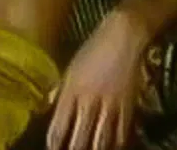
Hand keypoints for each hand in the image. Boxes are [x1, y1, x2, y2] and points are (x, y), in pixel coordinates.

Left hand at [47, 7, 151, 149]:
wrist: (123, 37)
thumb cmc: (92, 50)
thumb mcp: (69, 70)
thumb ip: (59, 92)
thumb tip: (47, 108)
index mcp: (71, 92)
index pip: (59, 128)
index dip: (54, 144)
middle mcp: (90, 103)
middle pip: (81, 139)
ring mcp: (111, 107)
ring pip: (102, 141)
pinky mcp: (129, 108)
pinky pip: (123, 134)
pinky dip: (117, 145)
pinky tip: (112, 149)